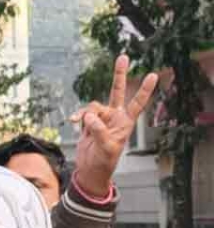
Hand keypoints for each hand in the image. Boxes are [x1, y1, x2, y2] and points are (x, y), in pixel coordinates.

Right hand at [70, 54, 158, 197]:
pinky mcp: (89, 123)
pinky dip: (78, 116)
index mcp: (125, 122)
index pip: (137, 103)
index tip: (153, 75)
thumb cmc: (103, 161)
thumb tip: (89, 116)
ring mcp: (101, 119)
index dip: (145, 90)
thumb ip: (98, 130)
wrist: (90, 169)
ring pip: (93, 106)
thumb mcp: (105, 147)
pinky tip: (73, 122)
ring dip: (85, 112)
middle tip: (123, 57)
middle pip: (118, 92)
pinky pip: (83, 114)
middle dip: (119, 75)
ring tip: (79, 123)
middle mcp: (115, 117)